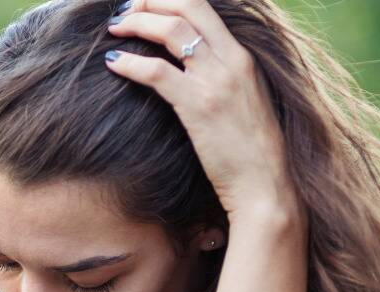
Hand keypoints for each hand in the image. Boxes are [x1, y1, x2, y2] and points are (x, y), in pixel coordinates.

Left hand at [105, 0, 296, 222]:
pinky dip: (130, 63)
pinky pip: (157, 72)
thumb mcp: (243, 103)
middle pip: (188, 7)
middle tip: (123, 10)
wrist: (266, 185)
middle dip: (151, 2)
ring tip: (113, 30)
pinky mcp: (199, 106)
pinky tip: (113, 63)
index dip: (170, 0)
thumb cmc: (250, 154)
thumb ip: (221, 79)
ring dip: (136, 23)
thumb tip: (190, 71)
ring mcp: (217, 82)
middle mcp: (233, 61)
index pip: (204, 8)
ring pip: (171, 31)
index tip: (146, 5)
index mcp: (244, 57)